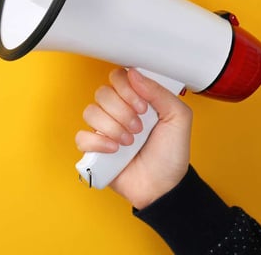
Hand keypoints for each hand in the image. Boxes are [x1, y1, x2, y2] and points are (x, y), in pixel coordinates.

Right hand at [75, 68, 192, 208]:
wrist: (164, 187)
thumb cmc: (171, 154)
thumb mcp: (179, 118)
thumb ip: (160, 92)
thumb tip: (134, 74)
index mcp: (136, 100)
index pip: (118, 77)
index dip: (127, 89)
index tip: (142, 106)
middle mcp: (118, 111)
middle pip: (102, 93)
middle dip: (122, 111)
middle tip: (138, 128)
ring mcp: (104, 130)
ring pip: (90, 112)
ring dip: (112, 127)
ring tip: (129, 142)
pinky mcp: (93, 149)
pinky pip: (81, 136)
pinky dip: (98, 143)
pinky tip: (114, 150)